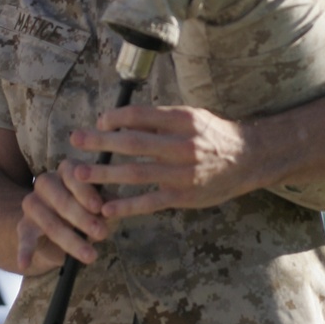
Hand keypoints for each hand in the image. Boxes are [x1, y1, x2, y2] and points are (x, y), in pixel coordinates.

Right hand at [16, 159, 113, 271]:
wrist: (62, 227)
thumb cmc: (89, 210)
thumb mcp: (101, 206)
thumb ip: (107, 205)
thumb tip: (113, 211)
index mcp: (67, 171)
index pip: (73, 175)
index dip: (85, 191)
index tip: (98, 207)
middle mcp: (47, 182)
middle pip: (60, 199)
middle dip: (82, 218)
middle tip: (102, 234)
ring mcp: (33, 203)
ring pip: (49, 222)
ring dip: (70, 240)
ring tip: (91, 256)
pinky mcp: (24, 225)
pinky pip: (24, 238)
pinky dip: (24, 252)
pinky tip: (24, 263)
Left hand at [68, 104, 258, 221]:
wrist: (249, 158)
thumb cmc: (214, 135)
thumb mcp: (193, 116)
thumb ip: (161, 118)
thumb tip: (121, 118)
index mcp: (182, 120)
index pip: (140, 115)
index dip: (114, 118)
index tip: (99, 122)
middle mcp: (182, 145)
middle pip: (132, 143)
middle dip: (100, 141)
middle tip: (75, 140)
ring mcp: (182, 173)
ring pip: (136, 173)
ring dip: (105, 173)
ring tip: (80, 174)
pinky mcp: (184, 196)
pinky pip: (150, 202)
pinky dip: (127, 206)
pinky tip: (107, 208)